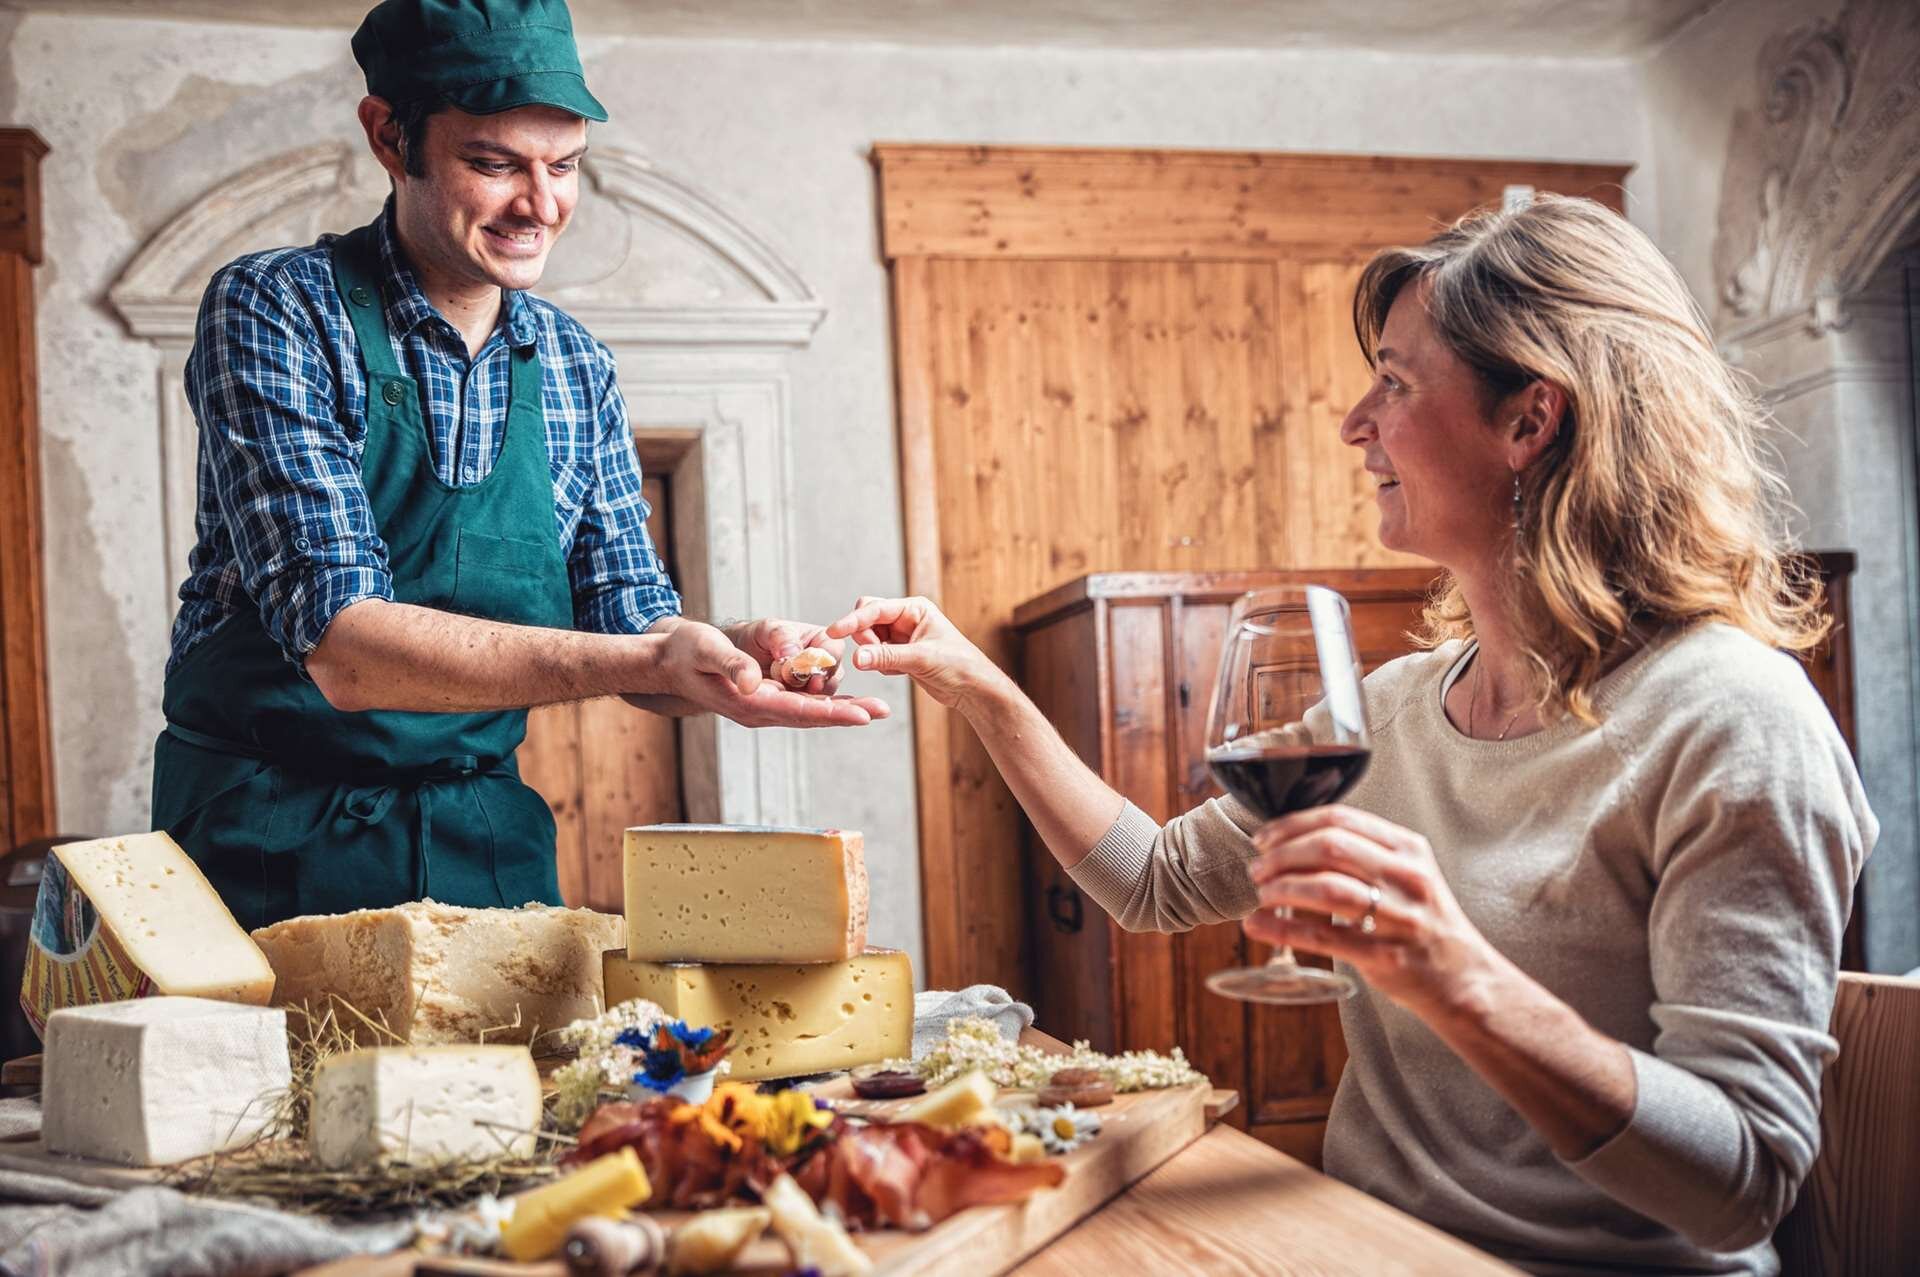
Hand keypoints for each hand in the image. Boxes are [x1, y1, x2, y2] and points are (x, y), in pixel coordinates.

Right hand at [643, 618, 887, 727]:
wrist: (666, 662)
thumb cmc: (685, 651)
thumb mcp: (706, 650)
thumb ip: (731, 666)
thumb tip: (755, 682)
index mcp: (748, 703)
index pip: (798, 711)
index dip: (832, 713)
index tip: (862, 715)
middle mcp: (759, 710)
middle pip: (811, 716)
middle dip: (848, 714)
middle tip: (882, 711)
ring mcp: (762, 706)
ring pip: (809, 711)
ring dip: (842, 709)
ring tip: (875, 708)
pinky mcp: (763, 697)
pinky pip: (801, 702)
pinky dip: (826, 701)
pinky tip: (847, 700)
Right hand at [823, 596, 1008, 711]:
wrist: (973, 689)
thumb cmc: (959, 666)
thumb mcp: (921, 659)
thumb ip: (886, 657)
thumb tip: (856, 657)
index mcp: (914, 608)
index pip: (875, 609)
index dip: (853, 620)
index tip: (833, 632)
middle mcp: (906, 618)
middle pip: (866, 618)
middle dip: (863, 636)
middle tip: (871, 655)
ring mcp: (901, 636)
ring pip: (868, 637)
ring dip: (871, 652)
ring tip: (891, 666)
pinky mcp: (899, 654)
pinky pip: (874, 654)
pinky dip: (878, 664)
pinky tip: (898, 672)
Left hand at [1243, 805, 1501, 1019]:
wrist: (1463, 979)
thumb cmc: (1424, 923)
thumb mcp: (1407, 875)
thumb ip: (1363, 855)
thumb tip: (1293, 845)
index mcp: (1409, 848)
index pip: (1341, 819)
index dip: (1293, 825)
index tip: (1266, 837)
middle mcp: (1406, 876)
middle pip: (1329, 847)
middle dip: (1282, 854)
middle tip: (1258, 868)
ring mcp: (1398, 917)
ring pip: (1325, 887)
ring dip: (1281, 887)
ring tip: (1261, 893)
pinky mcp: (1384, 955)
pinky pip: (1322, 936)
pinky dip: (1281, 928)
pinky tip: (1258, 925)